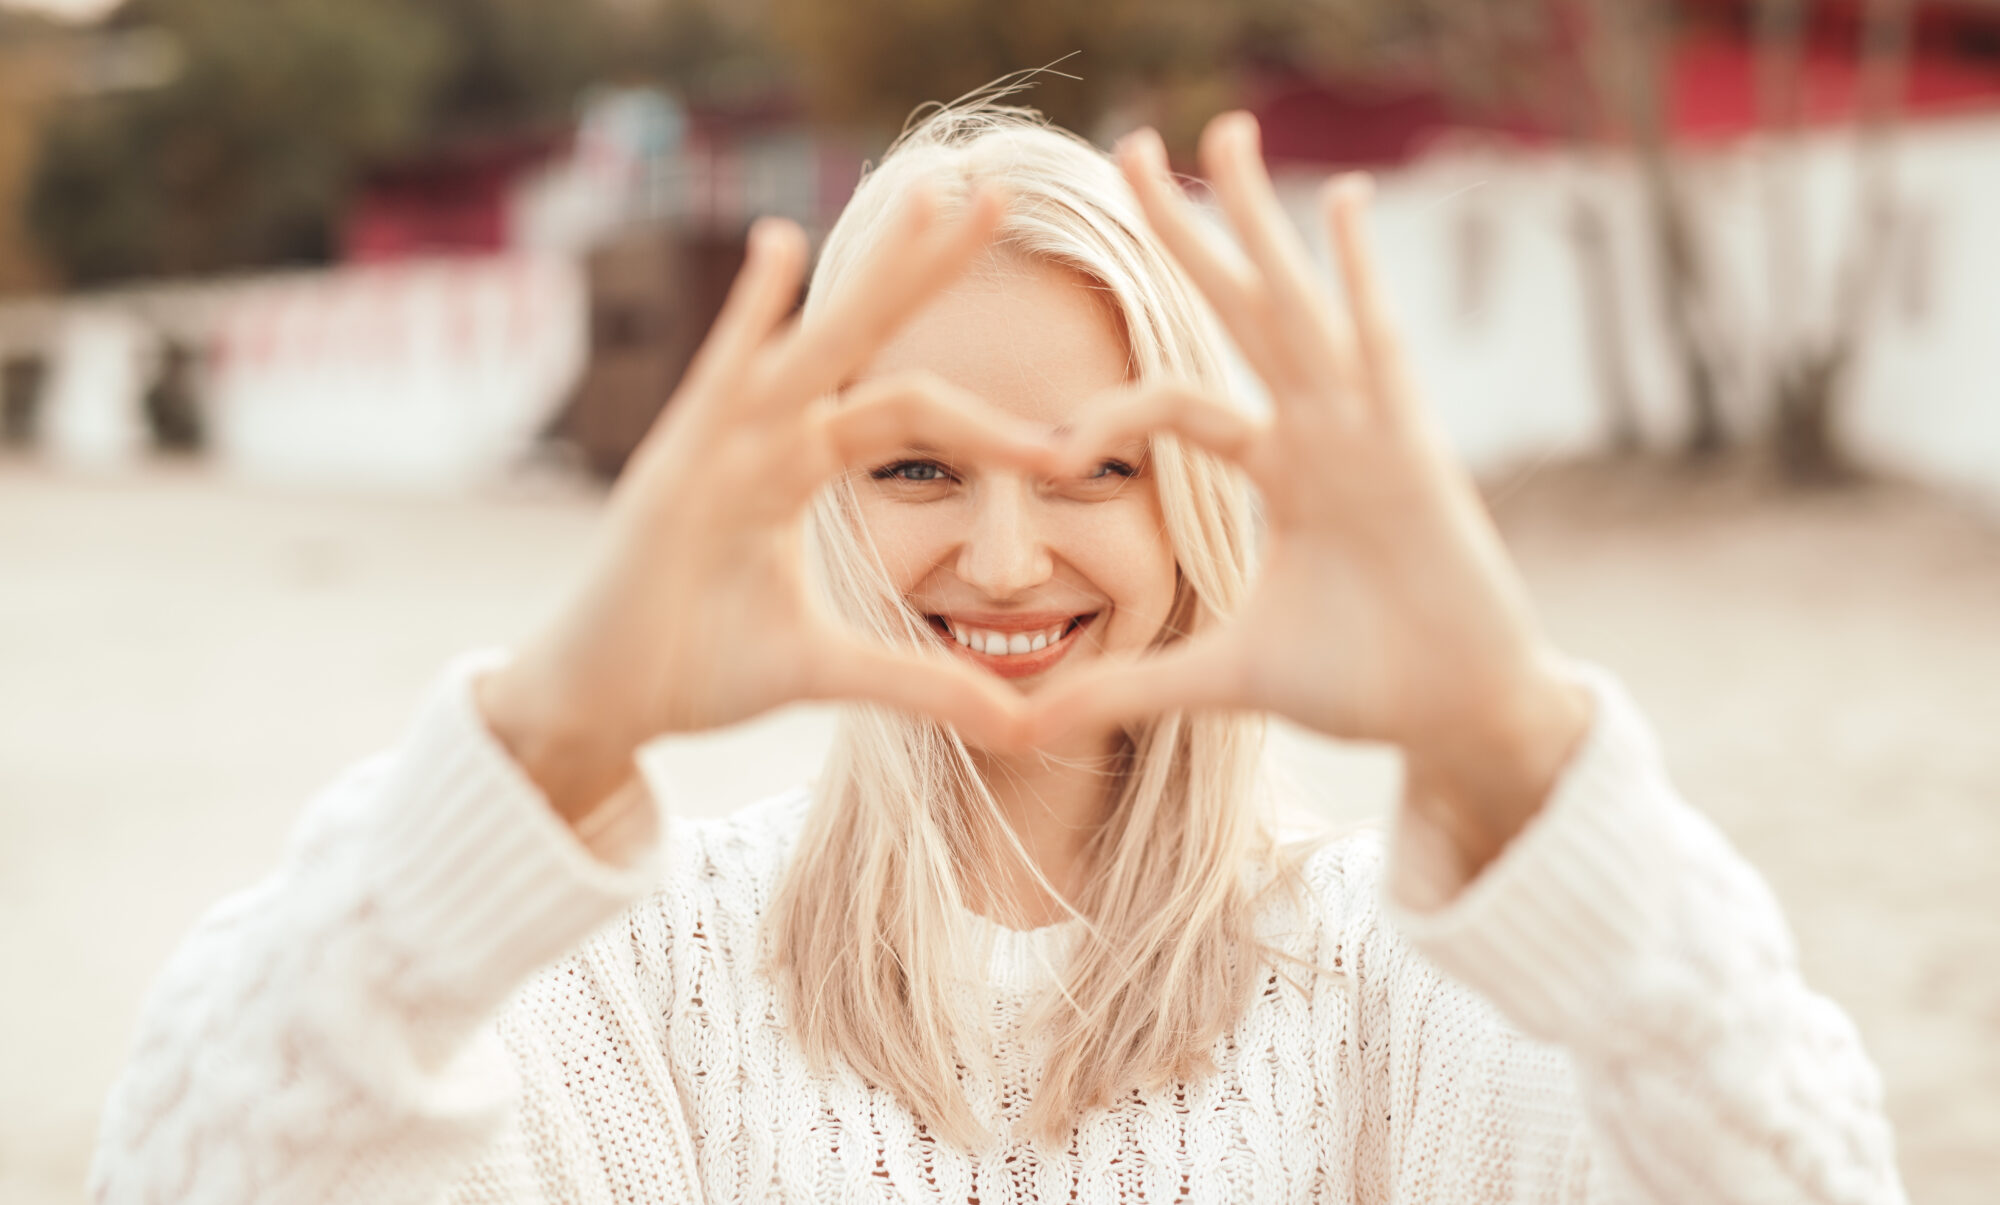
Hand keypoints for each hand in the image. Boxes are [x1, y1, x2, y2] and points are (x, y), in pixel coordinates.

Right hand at [480, 190, 1049, 820]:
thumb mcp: (831, 674)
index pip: (911, 411)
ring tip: (935, 202)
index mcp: (802, 465)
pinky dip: (748, 315)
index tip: (1072, 455)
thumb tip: (1023, 729)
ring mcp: (718, 443)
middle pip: (867, 337)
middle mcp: (767, 435)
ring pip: (814, 344)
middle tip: (1003, 193)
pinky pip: (719, 377)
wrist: (602, 704)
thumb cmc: (696, 668)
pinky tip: (780, 246)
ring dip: (875, 274)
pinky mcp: (672, 469)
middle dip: (931, 269)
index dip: (991, 426)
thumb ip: (922, 685)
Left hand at [1031, 114, 1591, 875]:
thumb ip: (1129, 686)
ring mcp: (1366, 429)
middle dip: (1187, 231)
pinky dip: (1361, 276)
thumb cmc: (1361, 682)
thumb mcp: (1222, 678)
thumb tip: (1024, 728)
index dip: (1108, 410)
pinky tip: (1344, 201)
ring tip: (1224, 130)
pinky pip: (1376, 347)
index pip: (1179, 400)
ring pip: (1297, 304)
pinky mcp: (1410, 450)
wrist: (1455, 715)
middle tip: (1129, 145)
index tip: (1049, 453)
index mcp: (1279, 468)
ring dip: (1260, 220)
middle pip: (1237, 308)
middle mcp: (1319, 429)